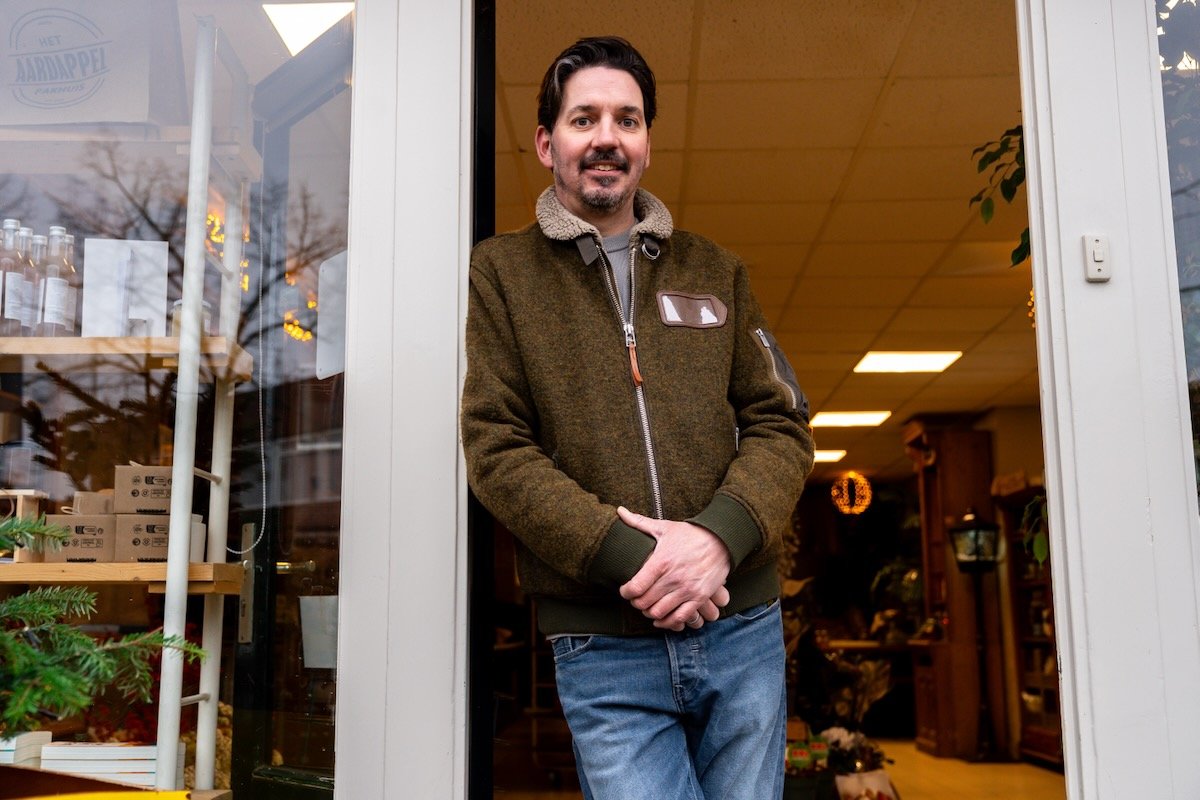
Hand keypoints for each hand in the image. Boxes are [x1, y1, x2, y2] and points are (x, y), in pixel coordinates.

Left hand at [617, 506, 731, 630]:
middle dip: (636, 603)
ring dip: (650, 613)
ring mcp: (687, 589)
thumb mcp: (664, 527)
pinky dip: (668, 622)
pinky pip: (681, 618)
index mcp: (661, 561)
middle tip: (636, 599)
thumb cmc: (690, 534)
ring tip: (648, 607)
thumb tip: (619, 511)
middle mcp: (673, 578)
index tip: (625, 591)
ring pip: (660, 612)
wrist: (722, 540)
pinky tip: (662, 618)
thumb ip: (639, 522)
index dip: (625, 592)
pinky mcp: (699, 597)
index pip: (635, 587)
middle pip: (645, 602)